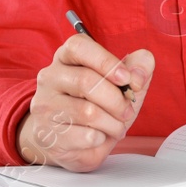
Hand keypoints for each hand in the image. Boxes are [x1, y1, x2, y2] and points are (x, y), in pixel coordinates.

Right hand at [17, 34, 153, 171]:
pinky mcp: (48, 134)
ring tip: (117, 127)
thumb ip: (137, 68)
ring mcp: (45, 106)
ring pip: (88, 112)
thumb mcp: (121, 83)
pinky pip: (85, 136)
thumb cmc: (97, 104)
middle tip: (128, 111)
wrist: (68, 140)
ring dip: (113, 123)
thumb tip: (140, 74)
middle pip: (86, 81)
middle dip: (117, 100)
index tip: (127, 78)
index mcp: (67, 57)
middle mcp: (50, 77)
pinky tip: (99, 137)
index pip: (79, 46)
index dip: (106, 61)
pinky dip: (102, 139)